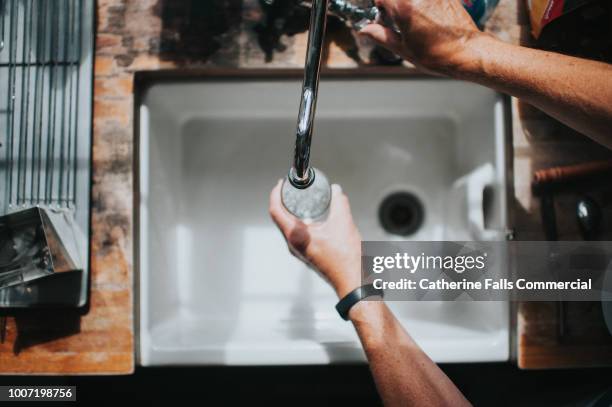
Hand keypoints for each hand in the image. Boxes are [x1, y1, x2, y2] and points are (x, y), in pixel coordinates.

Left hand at [269, 180, 361, 297]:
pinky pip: (296, 234)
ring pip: (287, 227)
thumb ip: (339, 202)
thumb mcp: (343, 223)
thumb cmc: (346, 259)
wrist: (353, 281)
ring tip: (298, 199)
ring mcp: (299, 251)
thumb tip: (336, 190)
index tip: (280, 184)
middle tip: (289, 188)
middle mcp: (293, 245)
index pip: (276, 211)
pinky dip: (299, 221)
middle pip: (279, 218)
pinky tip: (310, 216)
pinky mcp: (306, 254)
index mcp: (296, 237)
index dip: (275, 194)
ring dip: (291, 211)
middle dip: (283, 200)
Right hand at [360, 0, 485, 74]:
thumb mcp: (403, 49)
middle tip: (393, 17)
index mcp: (404, 7)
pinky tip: (425, 18)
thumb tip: (365, 30)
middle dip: (391, 4)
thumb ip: (381, 35)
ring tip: (411, 20)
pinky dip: (420, 5)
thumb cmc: (438, 54)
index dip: (377, 5)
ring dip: (406, 5)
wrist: (467, 52)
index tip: (379, 13)